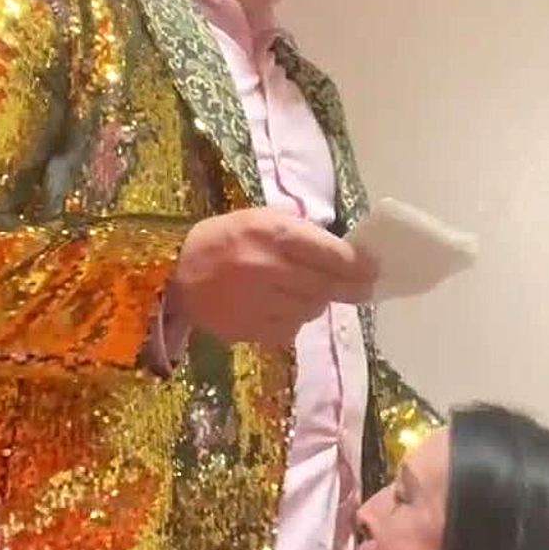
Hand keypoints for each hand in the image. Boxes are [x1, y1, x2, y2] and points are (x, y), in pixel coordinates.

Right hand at [169, 208, 376, 347]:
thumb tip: (351, 257)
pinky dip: (294, 319)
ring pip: (311, 310)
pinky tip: (281, 306)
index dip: (359, 266)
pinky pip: (289, 329)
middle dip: (351, 288)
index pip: (333, 256)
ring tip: (306, 291)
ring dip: (317, 302)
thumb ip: (306, 236)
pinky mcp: (247, 330)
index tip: (374, 270)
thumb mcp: (266, 220)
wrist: (174, 271)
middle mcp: (267, 269)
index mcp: (273, 235)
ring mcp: (256, 303)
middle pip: (327, 287)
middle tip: (366, 289)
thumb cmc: (229, 238)